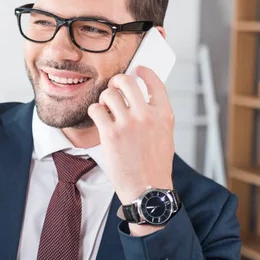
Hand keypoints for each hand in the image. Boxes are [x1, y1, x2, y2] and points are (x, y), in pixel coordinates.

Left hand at [87, 66, 174, 233]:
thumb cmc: (155, 165)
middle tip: (113, 89)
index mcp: (163, 115)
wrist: (148, 190)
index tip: (137, 69)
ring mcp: (128, 124)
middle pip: (126, 81)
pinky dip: (94, 111)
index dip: (144, 71)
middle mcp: (146, 115)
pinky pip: (96, 109)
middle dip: (117, 81)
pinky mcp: (110, 134)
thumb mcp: (165, 135)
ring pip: (108, 94)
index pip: (155, 82)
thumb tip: (142, 97)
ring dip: (104, 99)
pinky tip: (99, 118)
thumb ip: (155, 115)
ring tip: (105, 109)